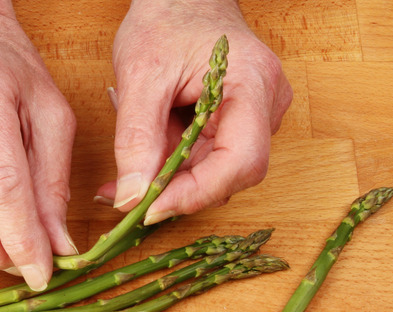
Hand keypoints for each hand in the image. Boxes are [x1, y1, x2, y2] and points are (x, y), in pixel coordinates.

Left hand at [97, 0, 292, 223]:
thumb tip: (131, 198)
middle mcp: (267, 105)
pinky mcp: (239, 123)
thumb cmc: (165, 20)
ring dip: (169, 177)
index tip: (149, 208)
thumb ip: (136, 139)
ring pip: (214, 171)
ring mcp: (257, 116)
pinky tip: (145, 155)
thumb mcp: (140, 77)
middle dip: (175, 188)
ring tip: (129, 166)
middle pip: (228, 173)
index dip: (196, 193)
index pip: (241, 162)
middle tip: (125, 193)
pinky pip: (208, 158)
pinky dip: (173, 164)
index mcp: (254, 85)